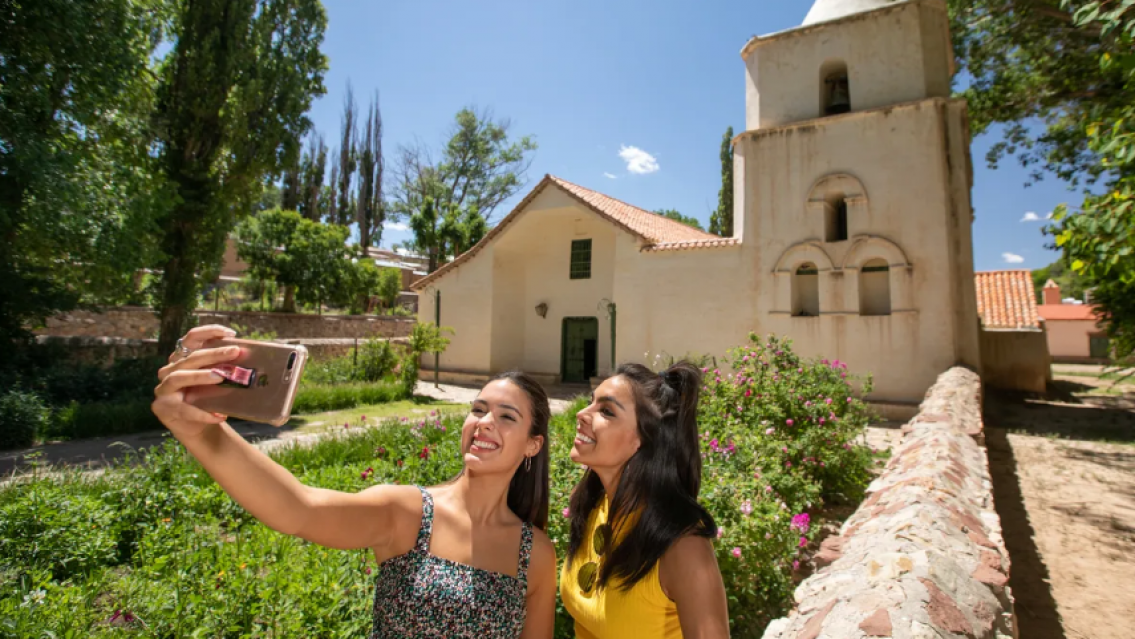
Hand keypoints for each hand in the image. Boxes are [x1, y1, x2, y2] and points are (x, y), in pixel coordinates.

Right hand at [153, 325, 239, 439]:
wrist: (196, 427)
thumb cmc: (208, 398)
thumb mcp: (216, 380)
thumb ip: (224, 368)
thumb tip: (248, 356)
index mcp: (183, 358)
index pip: (192, 338)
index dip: (209, 331)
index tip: (231, 333)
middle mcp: (169, 369)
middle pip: (190, 357)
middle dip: (213, 353)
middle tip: (235, 352)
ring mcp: (163, 388)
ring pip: (179, 377)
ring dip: (200, 376)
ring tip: (220, 378)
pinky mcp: (163, 407)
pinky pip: (183, 408)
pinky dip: (202, 413)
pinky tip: (219, 416)